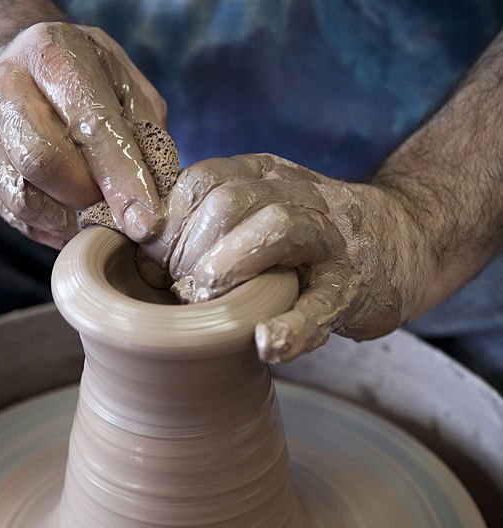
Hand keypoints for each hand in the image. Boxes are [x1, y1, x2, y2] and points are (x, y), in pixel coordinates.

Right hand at [0, 22, 166, 248]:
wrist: (22, 72)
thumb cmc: (87, 84)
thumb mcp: (126, 88)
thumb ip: (145, 134)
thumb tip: (152, 201)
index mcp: (50, 52)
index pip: (88, 124)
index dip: (121, 179)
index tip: (145, 223)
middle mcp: (2, 82)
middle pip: (42, 160)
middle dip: (87, 199)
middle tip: (114, 212)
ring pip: (22, 196)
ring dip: (67, 221)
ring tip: (95, 220)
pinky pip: (13, 215)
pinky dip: (51, 229)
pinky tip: (72, 224)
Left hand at [141, 154, 433, 362]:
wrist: (402, 243)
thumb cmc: (305, 244)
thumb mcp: (258, 211)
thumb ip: (206, 219)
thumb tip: (133, 243)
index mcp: (264, 175)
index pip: (200, 180)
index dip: (167, 223)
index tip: (152, 263)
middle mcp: (297, 194)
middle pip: (227, 202)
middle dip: (189, 252)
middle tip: (180, 292)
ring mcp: (330, 240)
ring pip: (274, 228)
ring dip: (226, 269)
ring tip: (206, 304)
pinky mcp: (352, 288)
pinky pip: (319, 304)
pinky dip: (291, 326)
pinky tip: (265, 343)